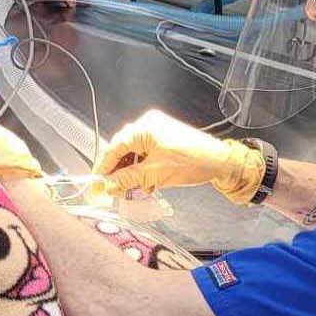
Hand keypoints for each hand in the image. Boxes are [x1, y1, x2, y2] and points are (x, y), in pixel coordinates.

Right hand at [93, 109, 264, 204]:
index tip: (94, 184)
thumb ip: (128, 179)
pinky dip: (141, 167)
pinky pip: (144, 153)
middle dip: (117, 172)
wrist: (221, 162)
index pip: (114, 148)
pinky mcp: (163, 138)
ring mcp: (156, 129)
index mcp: (143, 127)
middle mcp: (147, 124)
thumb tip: (107, 186)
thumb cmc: (192, 163)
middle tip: (111, 190)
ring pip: (133, 153)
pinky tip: (144, 182)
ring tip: (131, 189)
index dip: (102, 168)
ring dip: (130, 172)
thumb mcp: (155, 174)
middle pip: (122, 150)